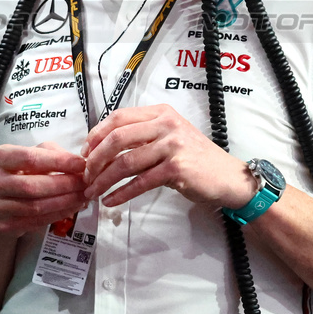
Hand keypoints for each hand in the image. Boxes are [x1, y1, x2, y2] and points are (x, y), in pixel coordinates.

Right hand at [0, 141, 87, 238]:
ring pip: (35, 207)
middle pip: (32, 185)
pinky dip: (57, 215)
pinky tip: (71, 209)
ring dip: (64, 203)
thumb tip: (79, 165)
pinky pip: (35, 222)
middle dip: (64, 185)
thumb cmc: (21, 171)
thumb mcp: (34, 154)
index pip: (30, 158)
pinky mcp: (2, 225)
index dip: (58, 161)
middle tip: (85, 184)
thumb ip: (53, 154)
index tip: (81, 164)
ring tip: (82, 197)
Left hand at [81, 104, 255, 208]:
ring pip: (125, 162)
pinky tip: (111, 201)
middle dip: (95, 159)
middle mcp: (166, 124)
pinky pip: (139, 182)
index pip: (118, 117)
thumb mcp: (169, 136)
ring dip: (104, 179)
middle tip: (85, 175)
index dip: (96, 135)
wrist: (227, 177)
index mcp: (160, 113)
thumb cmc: (194, 158)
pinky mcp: (176, 168)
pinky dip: (121, 193)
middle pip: (117, 138)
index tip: (85, 152)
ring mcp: (172, 145)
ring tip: (93, 191)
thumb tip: (101, 147)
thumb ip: (141, 135)